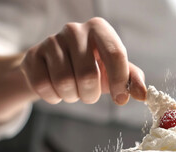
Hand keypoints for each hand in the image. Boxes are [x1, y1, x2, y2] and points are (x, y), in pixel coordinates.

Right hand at [21, 17, 145, 104]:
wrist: (54, 67)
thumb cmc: (91, 67)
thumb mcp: (113, 71)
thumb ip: (131, 80)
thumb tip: (143, 95)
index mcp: (99, 29)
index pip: (115, 54)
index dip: (120, 82)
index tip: (121, 99)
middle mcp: (74, 30)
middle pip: (88, 75)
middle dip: (91, 94)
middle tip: (89, 95)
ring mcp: (51, 41)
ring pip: (64, 83)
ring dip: (72, 96)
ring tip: (73, 91)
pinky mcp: (32, 56)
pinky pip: (43, 86)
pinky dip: (53, 97)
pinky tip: (56, 91)